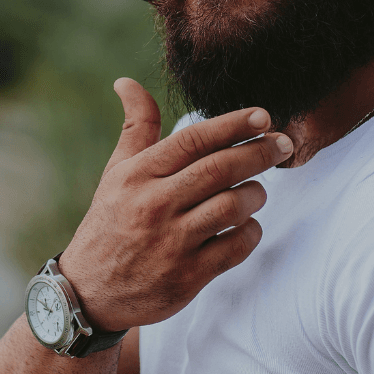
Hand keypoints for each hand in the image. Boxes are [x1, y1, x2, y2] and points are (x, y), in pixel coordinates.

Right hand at [58, 78, 292, 331]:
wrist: (90, 291)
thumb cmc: (110, 221)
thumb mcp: (116, 173)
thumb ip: (135, 128)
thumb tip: (127, 82)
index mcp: (137, 175)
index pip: (193, 140)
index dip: (232, 124)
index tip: (263, 116)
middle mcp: (153, 206)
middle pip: (220, 169)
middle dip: (259, 152)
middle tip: (283, 144)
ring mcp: (171, 243)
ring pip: (233, 206)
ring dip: (256, 193)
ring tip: (257, 190)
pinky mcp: (188, 277)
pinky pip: (236, 247)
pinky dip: (251, 231)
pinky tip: (247, 224)